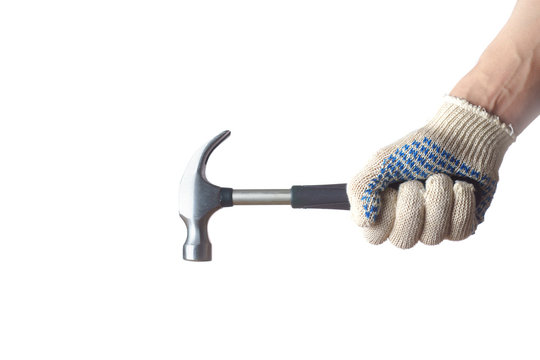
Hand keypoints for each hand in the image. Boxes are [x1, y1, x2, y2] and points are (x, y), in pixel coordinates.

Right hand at [347, 96, 514, 247]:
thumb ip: (361, 188)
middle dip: (412, 204)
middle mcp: (406, 223)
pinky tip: (459, 186)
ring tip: (441, 178)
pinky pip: (458, 232)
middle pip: (403, 240)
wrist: (463, 136)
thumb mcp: (382, 161)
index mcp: (383, 209)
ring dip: (438, 199)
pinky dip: (459, 203)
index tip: (392, 190)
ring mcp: (434, 227)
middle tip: (416, 180)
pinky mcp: (460, 226)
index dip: (385, 215)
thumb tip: (364, 221)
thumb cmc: (421, 148)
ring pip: (432, 237)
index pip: (374, 236)